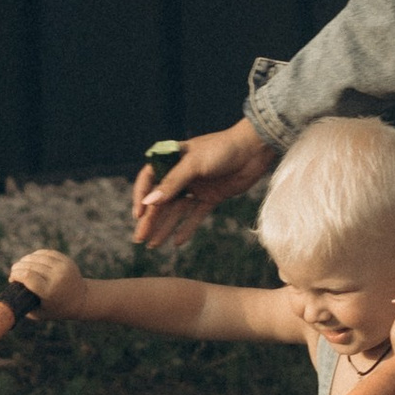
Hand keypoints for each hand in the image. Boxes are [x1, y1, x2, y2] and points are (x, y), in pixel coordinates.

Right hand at [8, 248, 86, 315]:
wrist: (81, 300)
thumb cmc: (56, 309)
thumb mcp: (39, 314)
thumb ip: (23, 307)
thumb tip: (7, 299)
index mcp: (50, 291)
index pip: (27, 276)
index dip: (16, 275)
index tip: (11, 279)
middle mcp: (57, 277)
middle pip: (31, 266)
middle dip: (18, 267)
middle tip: (13, 272)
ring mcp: (63, 267)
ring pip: (37, 257)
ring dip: (25, 260)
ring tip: (20, 266)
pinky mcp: (66, 260)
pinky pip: (46, 253)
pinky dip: (36, 255)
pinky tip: (31, 260)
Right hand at [131, 120, 276, 250]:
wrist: (255, 149)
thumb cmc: (222, 149)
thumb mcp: (194, 164)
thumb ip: (172, 183)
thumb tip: (149, 203)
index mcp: (172, 160)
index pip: (149, 179)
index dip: (142, 196)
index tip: (139, 215)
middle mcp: (182, 174)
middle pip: (161, 200)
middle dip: (150, 220)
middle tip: (139, 239)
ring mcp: (197, 187)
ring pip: (177, 211)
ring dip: (165, 227)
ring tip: (153, 245)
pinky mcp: (212, 196)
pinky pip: (196, 215)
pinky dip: (187, 228)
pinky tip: (176, 242)